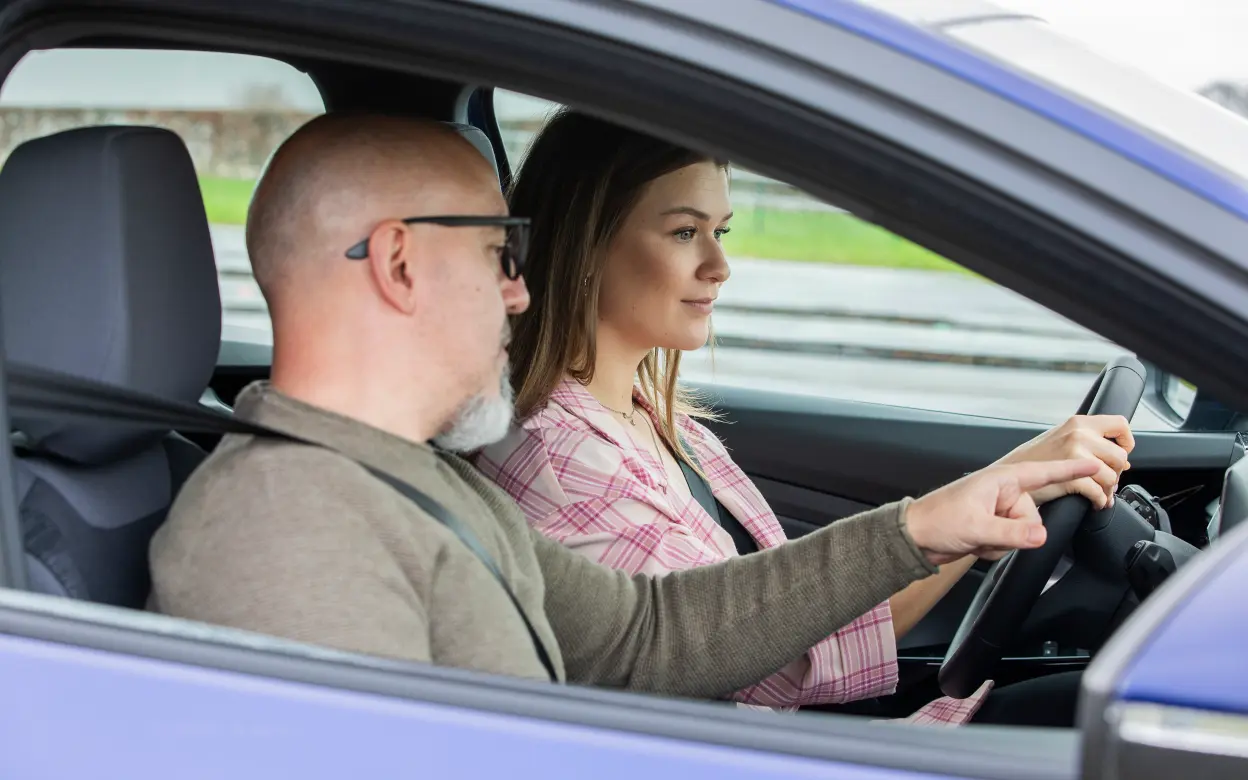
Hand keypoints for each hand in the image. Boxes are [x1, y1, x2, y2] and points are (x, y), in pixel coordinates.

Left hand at [905, 458, 1102, 565]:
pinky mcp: (994, 526)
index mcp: (1001, 481)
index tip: (1095, 466)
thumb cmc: (937, 520)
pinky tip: (977, 543)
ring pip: (1023, 534)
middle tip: (986, 532)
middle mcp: (1003, 493)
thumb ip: (1014, 533)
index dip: (1070, 471)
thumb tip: (1042, 536)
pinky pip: (1010, 543)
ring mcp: (998, 511)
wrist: (915, 537)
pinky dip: (995, 548)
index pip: (1043, 473)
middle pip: (1033, 519)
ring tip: (977, 536)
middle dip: (1013, 533)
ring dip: (1001, 543)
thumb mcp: (978, 527)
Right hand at [995, 415, 1134, 509]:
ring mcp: (1076, 455)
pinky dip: (1100, 501)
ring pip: (1112, 477)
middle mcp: (1079, 435)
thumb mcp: (1060, 439)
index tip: (1118, 454)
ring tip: (1098, 494)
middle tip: (1104, 480)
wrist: (1009, 474)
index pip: (1120, 424)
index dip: (1126, 442)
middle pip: (1121, 456)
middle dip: (1116, 473)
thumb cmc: (1032, 459)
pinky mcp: (1072, 477)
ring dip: (1108, 490)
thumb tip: (1119, 456)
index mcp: (1078, 423)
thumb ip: (1088, 441)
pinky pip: (1099, 492)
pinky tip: (1093, 502)